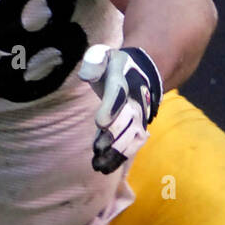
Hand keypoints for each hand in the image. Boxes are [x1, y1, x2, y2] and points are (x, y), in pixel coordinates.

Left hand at [77, 45, 162, 174]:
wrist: (137, 74)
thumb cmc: (112, 66)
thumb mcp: (103, 55)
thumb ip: (94, 62)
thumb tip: (86, 75)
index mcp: (123, 76)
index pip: (118, 92)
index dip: (111, 107)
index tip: (101, 122)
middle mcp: (135, 99)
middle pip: (126, 120)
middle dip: (113, 136)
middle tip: (98, 149)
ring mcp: (138, 116)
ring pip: (130, 137)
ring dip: (115, 152)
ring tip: (98, 165)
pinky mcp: (136, 131)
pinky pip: (131, 146)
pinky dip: (118, 159)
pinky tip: (103, 168)